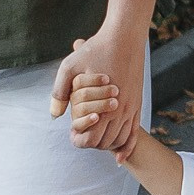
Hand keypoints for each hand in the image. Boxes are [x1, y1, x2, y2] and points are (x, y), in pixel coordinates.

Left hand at [52, 24, 144, 154]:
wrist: (125, 36)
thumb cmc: (96, 49)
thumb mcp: (70, 67)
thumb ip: (60, 91)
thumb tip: (55, 116)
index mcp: (103, 103)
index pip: (91, 137)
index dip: (80, 140)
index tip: (73, 133)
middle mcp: (120, 109)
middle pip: (105, 142)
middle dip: (92, 144)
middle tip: (81, 136)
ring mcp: (131, 107)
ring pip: (120, 139)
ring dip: (107, 145)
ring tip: (95, 139)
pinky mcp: (138, 104)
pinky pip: (134, 133)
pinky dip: (127, 147)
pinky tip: (120, 158)